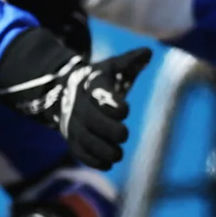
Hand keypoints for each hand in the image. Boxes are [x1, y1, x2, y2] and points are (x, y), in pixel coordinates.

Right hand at [0, 33, 149, 170]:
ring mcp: (73, 123)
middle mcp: (79, 104)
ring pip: (83, 139)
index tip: (125, 109)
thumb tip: (148, 52)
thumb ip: (130, 61)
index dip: (111, 103)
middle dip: (108, 129)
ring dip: (101, 149)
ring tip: (118, 155)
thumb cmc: (100, 80)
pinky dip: (92, 160)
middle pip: (90, 119)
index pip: (99, 94)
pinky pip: (78, 151)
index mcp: (91, 85)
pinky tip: (108, 164)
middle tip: (124, 135)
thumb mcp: (113, 67)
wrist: (67, 90)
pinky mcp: (72, 138)